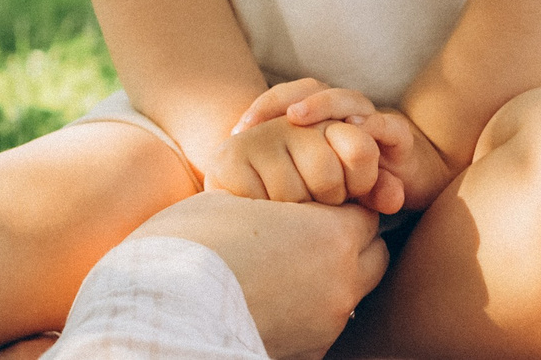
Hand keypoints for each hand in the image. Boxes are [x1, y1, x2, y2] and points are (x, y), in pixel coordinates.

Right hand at [127, 192, 387, 359]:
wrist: (168, 307)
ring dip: (332, 278)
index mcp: (331, 235)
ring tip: (286, 269)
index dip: (339, 204)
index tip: (312, 203)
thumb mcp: (231, 199)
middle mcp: (341, 283)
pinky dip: (311, 311)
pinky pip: (326, 326)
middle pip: (372, 255)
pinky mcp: (309, 354)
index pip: (364, 212)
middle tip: (306, 234)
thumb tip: (270, 197)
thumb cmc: (193, 242)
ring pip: (352, 293)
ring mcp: (327, 325)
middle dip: (349, 242)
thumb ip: (269, 199)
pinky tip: (274, 300)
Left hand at [235, 79, 458, 212]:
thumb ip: (285, 183)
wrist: (410, 185)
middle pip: (312, 89)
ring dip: (324, 107)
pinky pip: (389, 128)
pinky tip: (354, 133)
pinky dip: (373, 129)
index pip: (285, 99)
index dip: (262, 108)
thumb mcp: (314, 186)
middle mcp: (343, 114)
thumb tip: (237, 192)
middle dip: (286, 101)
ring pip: (348, 100)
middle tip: (264, 121)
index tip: (237, 131)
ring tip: (298, 118)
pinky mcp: (401, 139)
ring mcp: (371, 123)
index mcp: (319, 119)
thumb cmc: (353, 185)